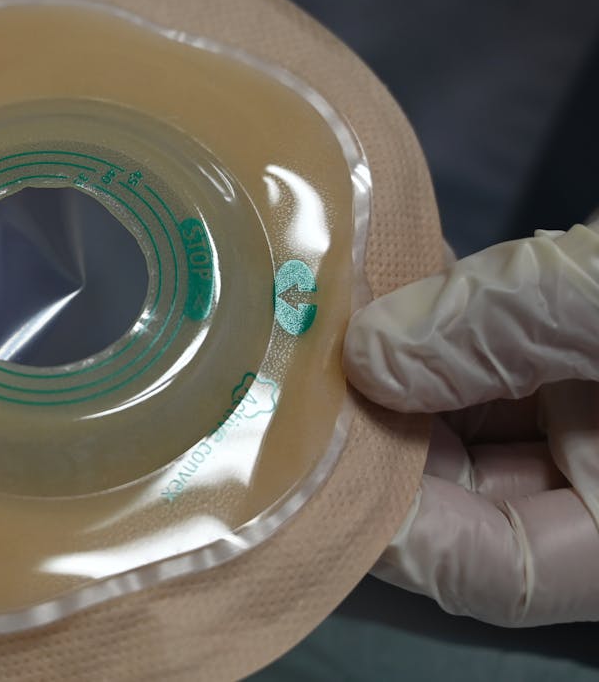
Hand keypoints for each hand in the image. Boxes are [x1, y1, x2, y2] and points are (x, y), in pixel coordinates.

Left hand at [343, 219, 598, 625]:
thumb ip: (499, 328)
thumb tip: (369, 355)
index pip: (487, 568)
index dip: (388, 523)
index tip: (303, 454)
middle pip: (466, 502)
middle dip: (380, 441)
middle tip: (297, 380)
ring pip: (475, 434)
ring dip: (401, 385)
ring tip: (328, 331)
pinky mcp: (591, 371)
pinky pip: (505, 376)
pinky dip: (448, 341)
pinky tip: (393, 298)